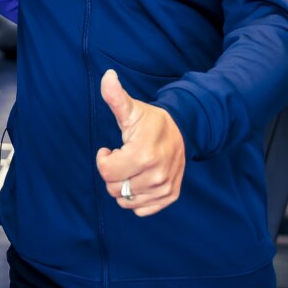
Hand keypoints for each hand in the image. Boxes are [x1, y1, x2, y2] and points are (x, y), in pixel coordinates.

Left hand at [95, 69, 185, 216]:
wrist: (182, 130)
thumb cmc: (150, 121)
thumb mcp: (131, 109)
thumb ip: (116, 97)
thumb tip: (107, 76)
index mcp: (144, 155)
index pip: (107, 173)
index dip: (104, 159)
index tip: (111, 149)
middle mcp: (156, 176)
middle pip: (114, 189)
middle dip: (113, 173)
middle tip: (124, 158)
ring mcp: (164, 188)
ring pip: (126, 201)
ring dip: (124, 186)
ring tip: (133, 167)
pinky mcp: (170, 196)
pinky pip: (141, 210)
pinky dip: (136, 198)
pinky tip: (141, 180)